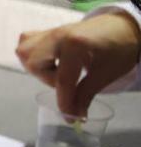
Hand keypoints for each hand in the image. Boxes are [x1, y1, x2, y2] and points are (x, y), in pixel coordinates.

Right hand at [16, 12, 140, 116]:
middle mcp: (57, 34)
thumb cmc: (118, 49)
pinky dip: (32, 54)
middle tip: (67, 85)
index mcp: (75, 43)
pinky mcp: (45, 31)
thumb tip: (75, 116)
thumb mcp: (106, 74)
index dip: (65, 102)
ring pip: (25, 52)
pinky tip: (48, 60)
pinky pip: (26, 42)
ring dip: (38, 68)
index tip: (70, 118)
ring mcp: (49, 31)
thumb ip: (86, 94)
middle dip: (48, 80)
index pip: (63, 79)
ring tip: (58, 72)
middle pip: (34, 63)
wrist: (121, 27)